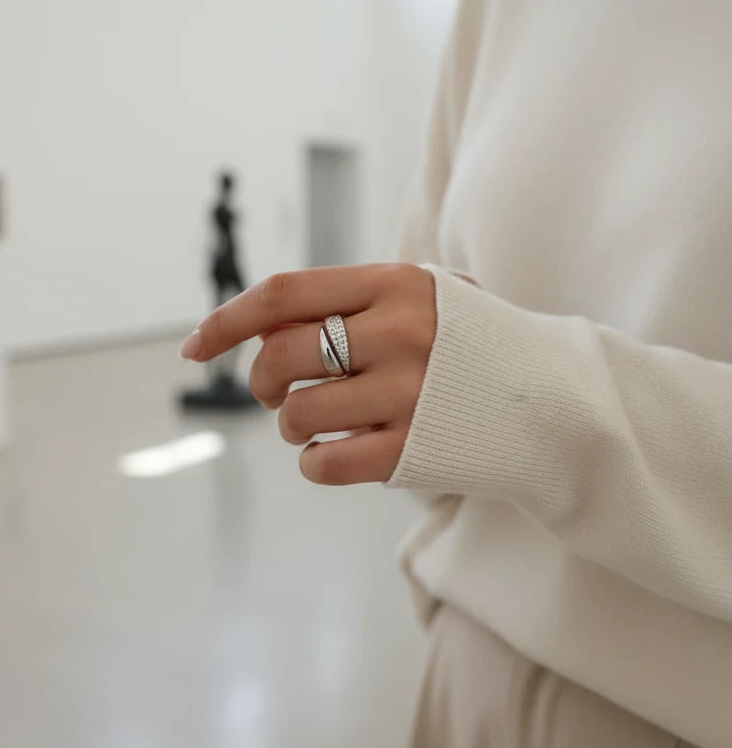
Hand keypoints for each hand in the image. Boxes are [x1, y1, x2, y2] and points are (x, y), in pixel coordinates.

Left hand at [180, 263, 443, 484]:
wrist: (554, 398)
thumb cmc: (468, 345)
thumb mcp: (419, 298)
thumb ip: (348, 302)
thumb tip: (260, 329)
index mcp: (393, 283)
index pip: (284, 295)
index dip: (227, 321)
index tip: (194, 347)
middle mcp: (399, 332)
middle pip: (280, 357)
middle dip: (259, 382)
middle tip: (271, 393)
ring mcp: (409, 393)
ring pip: (296, 415)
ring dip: (289, 425)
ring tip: (313, 424)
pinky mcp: (416, 448)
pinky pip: (325, 464)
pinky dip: (313, 464)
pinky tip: (333, 454)